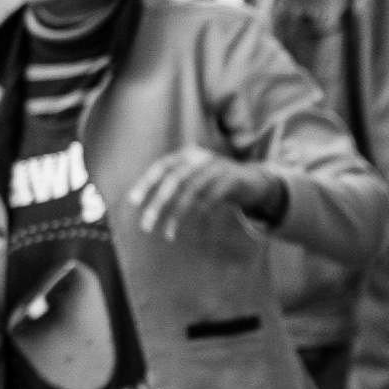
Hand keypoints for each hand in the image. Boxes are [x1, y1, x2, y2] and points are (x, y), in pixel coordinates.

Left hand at [126, 148, 279, 241]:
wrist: (254, 180)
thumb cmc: (215, 182)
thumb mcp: (194, 176)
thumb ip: (174, 183)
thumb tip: (141, 200)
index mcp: (188, 155)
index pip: (162, 166)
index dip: (146, 183)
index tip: (134, 201)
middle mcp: (202, 158)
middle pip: (175, 181)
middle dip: (159, 204)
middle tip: (147, 225)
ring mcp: (218, 168)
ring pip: (192, 192)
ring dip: (177, 215)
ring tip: (168, 234)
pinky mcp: (232, 181)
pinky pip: (211, 201)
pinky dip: (199, 217)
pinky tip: (193, 232)